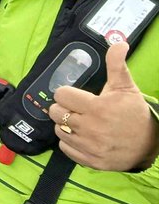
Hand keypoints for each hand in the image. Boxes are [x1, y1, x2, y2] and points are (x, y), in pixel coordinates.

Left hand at [49, 41, 158, 170]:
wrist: (151, 143)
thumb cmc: (135, 113)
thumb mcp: (125, 87)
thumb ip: (116, 64)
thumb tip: (118, 42)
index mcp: (97, 107)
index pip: (61, 95)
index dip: (67, 93)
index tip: (76, 96)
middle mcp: (91, 128)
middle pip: (55, 113)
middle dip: (63, 108)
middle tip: (76, 109)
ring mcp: (91, 146)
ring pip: (59, 130)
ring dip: (65, 125)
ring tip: (80, 122)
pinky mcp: (91, 161)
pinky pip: (65, 149)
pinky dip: (70, 142)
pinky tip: (81, 136)